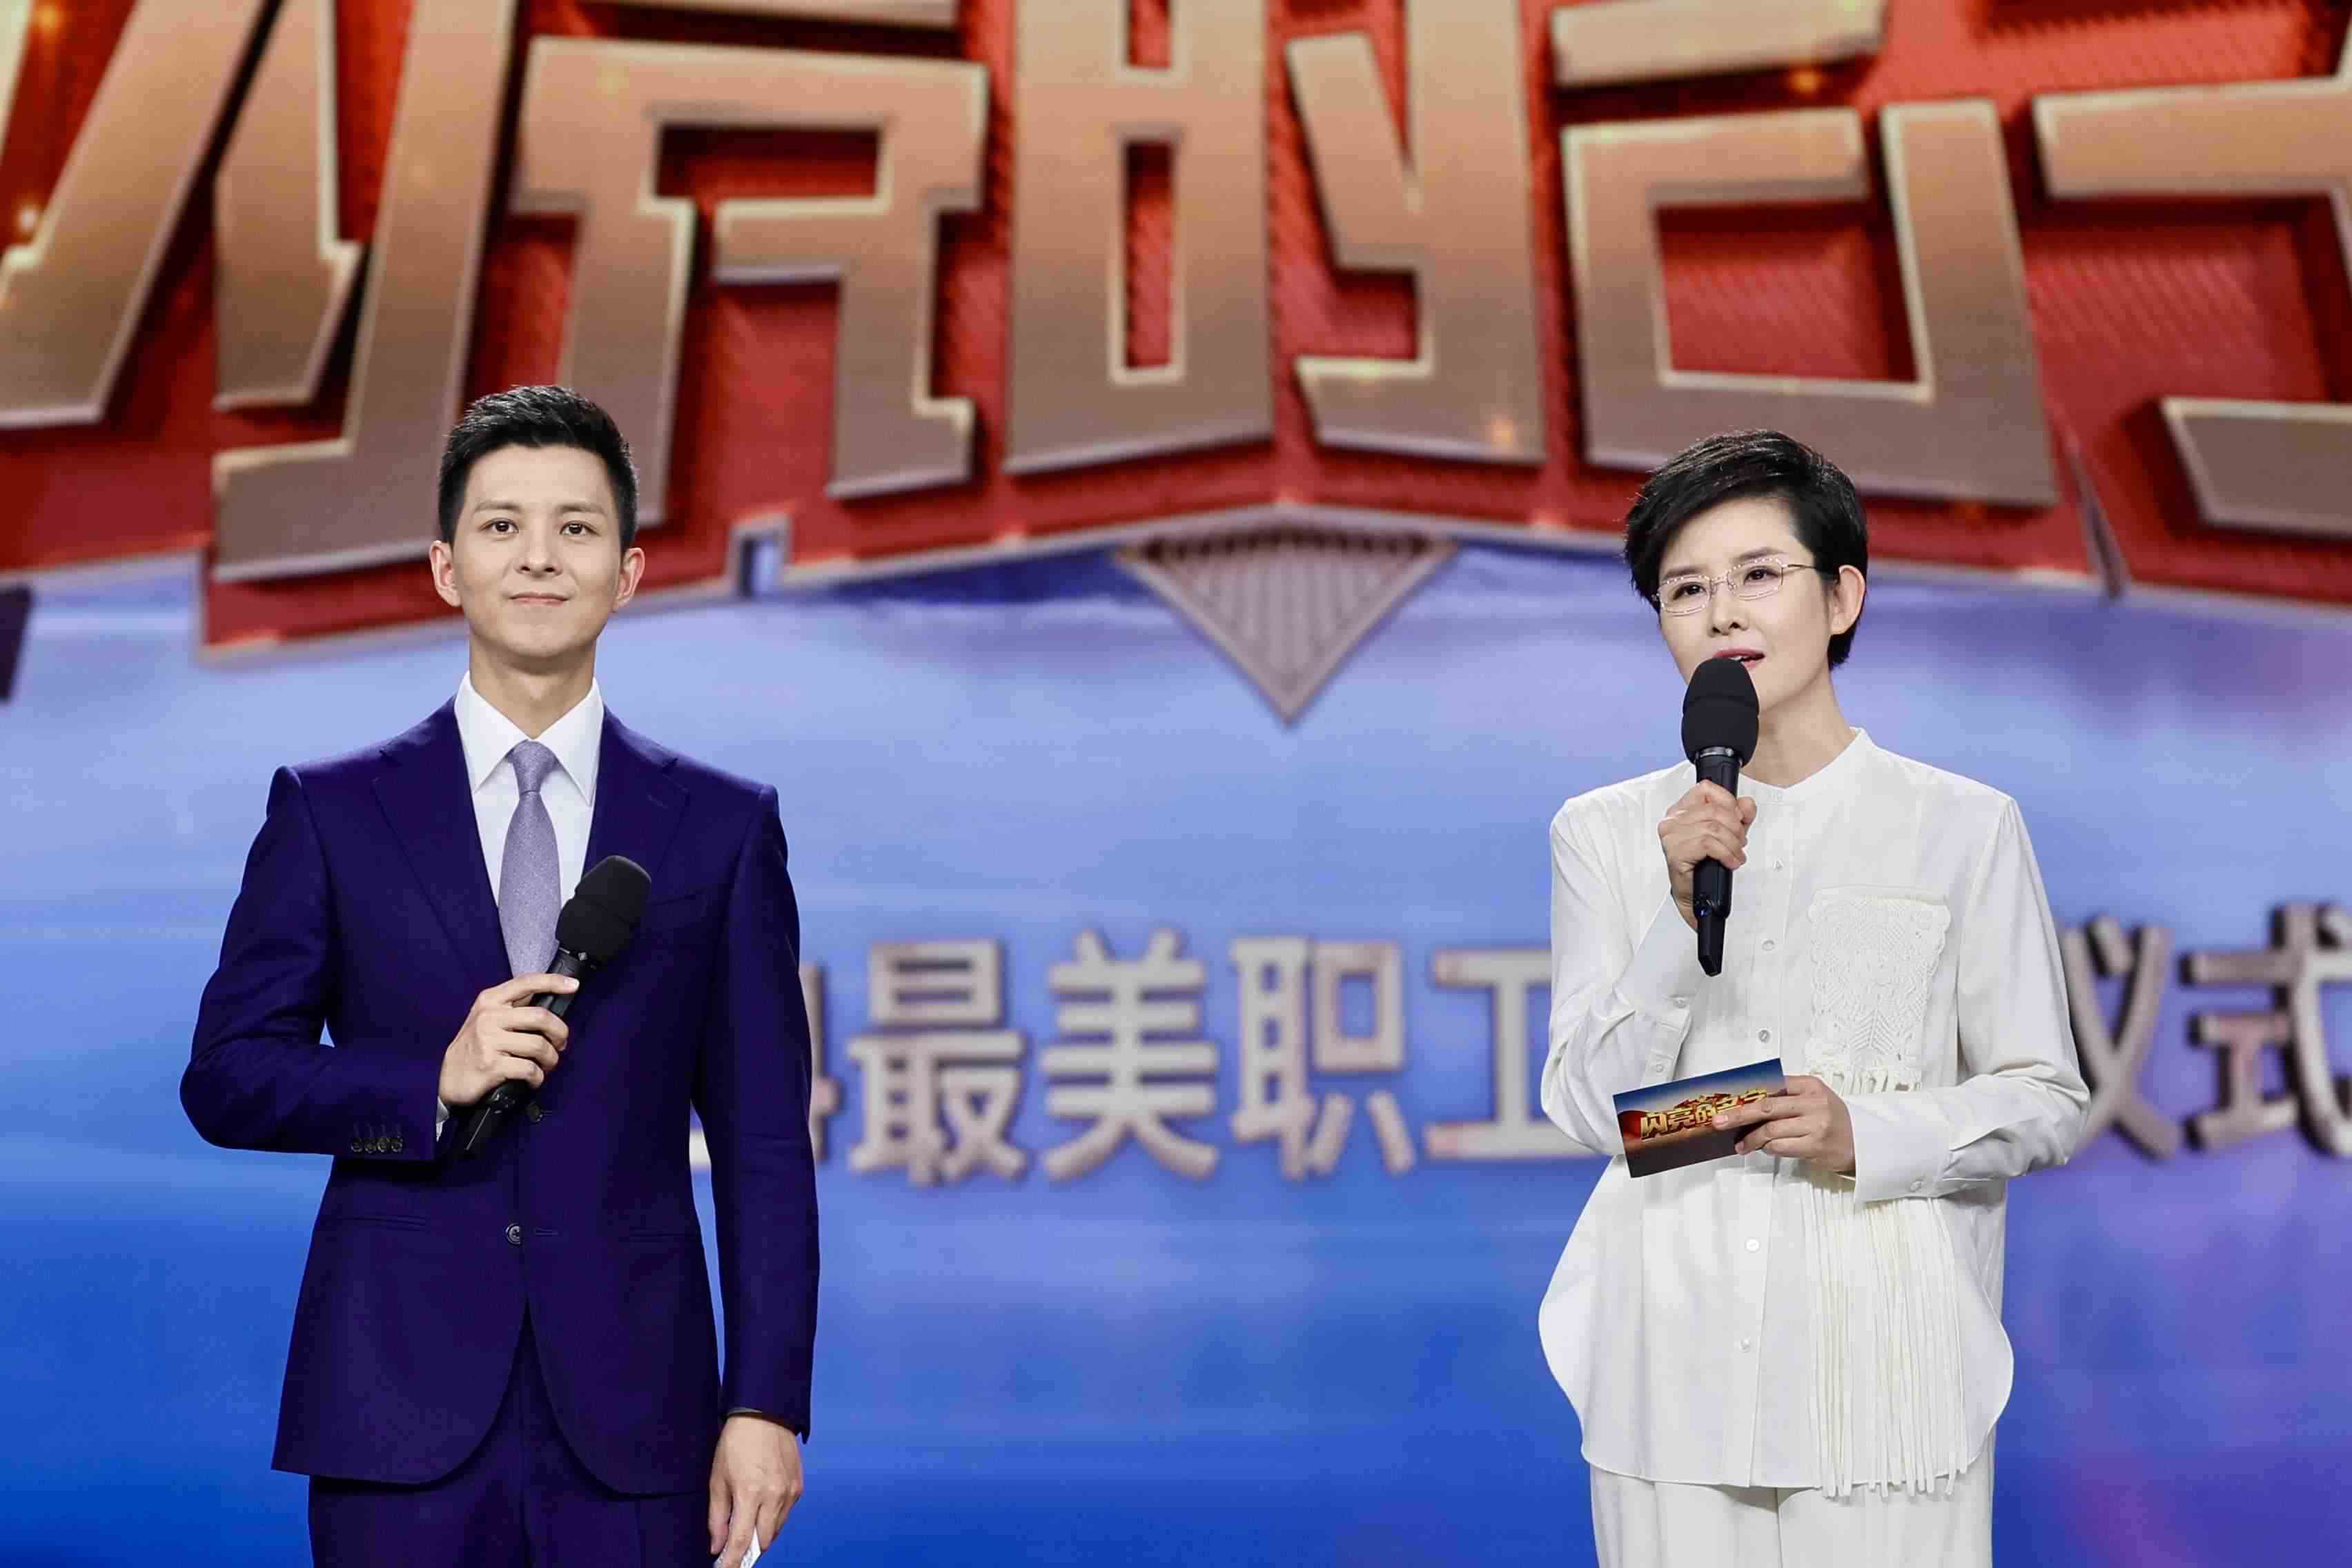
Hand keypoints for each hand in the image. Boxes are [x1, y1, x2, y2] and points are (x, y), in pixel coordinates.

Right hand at [436, 974, 575, 1107]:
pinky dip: (538, 1077)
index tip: (573, 985)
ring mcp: (489, 1041)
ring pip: (539, 1045)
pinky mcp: (491, 1065)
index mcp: (490, 1001)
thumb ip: (513, 1008)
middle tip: (560, 1044)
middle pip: (541, 1017)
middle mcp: (489, 1017)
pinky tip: (533, 1079)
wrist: (450, 1079)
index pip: (526, 982)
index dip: (553, 981)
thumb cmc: (475, 1048)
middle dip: (560, 1033)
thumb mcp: (487, 1019)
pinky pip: (530, 1069)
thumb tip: (549, 1000)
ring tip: (547, 1064)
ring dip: (551, 1059)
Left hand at [710, 1415, 802, 1566]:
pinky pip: (785, 1515)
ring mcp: (790, 1493)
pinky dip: (773, 1518)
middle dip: (748, 1549)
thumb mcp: (718, 1479)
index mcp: (750, 1494)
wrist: (765, 1414)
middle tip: (735, 1546)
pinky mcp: (798, 1487)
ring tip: (748, 1521)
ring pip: (775, 1530)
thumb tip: (717, 1546)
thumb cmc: (736, 1444)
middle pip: (762, 1542)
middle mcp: (774, 1497)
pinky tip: (763, 1506)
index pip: (740, 1542)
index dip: (732, 1562)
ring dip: (761, 1534)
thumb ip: (717, 1517)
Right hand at [1659, 782, 1755, 931]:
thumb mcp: (1728, 834)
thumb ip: (1740, 816)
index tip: (1737, 817)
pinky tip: (1729, 862)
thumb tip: (1746, 804)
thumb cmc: (1705, 864)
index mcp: (1681, 810)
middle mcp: (1672, 820)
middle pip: (1714, 810)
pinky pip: (1708, 844)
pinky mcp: (1675, 852)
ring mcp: (1671, 836)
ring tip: (1736, 855)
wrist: (1696, 895)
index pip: (1705, 788)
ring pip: (1713, 828)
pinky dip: (1725, 853)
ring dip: (1732, 844)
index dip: (1727, 801)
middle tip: (1739, 843)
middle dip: (1735, 828)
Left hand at [1712, 1074, 1854, 1174]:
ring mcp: (1815, 1125)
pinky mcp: (1814, 1146)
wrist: (1862, 1142)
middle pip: (1766, 1107)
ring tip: (1742, 1144)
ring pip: (1771, 1131)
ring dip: (1751, 1139)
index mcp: (1810, 1086)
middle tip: (1719, 1121)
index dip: (1747, 1093)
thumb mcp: (1814, 1098)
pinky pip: (1780, 1147)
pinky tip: (1764, 1149)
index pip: (1772, 1084)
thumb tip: (1748, 1101)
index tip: (1728, 1100)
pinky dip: (1768, 1149)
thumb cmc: (1832, 1118)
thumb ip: (1787, 1095)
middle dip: (1738, 1115)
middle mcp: (1813, 1103)